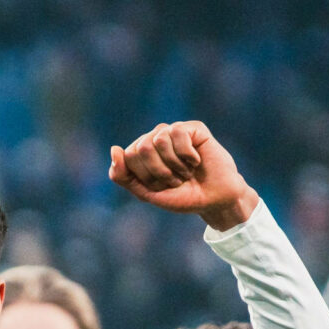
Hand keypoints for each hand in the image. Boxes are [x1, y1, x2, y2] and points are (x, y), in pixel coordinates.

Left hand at [109, 121, 259, 231]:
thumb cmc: (182, 197)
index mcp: (141, 154)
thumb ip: (123, 176)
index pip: (128, 157)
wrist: (214, 200)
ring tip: (186, 172)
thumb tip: (114, 149)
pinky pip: (178, 134)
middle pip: (142, 147)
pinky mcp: (193, 128)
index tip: (160, 186)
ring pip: (159, 139)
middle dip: (159, 172)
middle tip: (175, 180)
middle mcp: (155, 139)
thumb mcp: (147, 193)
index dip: (145, 177)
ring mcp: (174, 132)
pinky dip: (187, 155)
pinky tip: (196, 160)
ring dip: (174, 165)